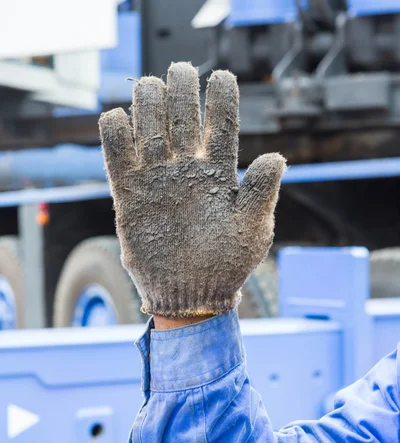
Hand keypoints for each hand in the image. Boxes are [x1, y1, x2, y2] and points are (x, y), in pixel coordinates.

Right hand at [99, 62, 285, 317]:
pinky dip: (114, 131)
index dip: (221, 95)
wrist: (190, 295)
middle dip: (180, 86)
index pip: (221, 122)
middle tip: (179, 73)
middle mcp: (187, 168)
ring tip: (150, 92)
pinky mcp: (129, 193)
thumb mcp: (252, 231)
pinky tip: (120, 122)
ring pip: (147, 122)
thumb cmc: (227, 264)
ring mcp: (156, 178)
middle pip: (181, 112)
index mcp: (219, 172)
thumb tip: (277, 156)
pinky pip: (116, 152)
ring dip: (147, 99)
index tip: (221, 77)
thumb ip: (262, 192)